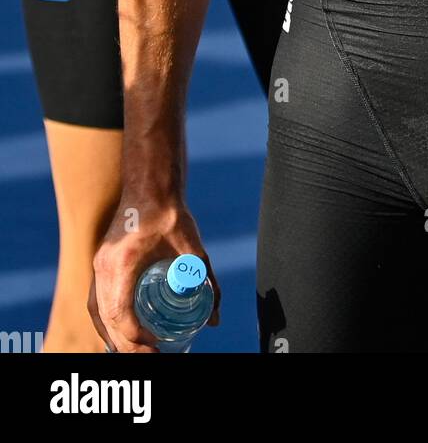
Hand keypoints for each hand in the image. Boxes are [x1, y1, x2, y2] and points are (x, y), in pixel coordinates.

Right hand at [90, 196, 220, 353]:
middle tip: (151, 357)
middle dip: (126, 344)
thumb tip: (216, 318)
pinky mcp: (100, 263)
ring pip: (96, 313)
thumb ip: (207, 281)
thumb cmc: (171, 214)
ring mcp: (98, 265)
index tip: (155, 347)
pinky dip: (104, 322)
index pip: (119, 311)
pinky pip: (95, 301)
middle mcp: (103, 266)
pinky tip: (118, 335)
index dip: (134, 336)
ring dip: (112, 337)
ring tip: (135, 353)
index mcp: (123, 262)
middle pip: (106, 318)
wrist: (150, 187)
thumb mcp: (194, 247)